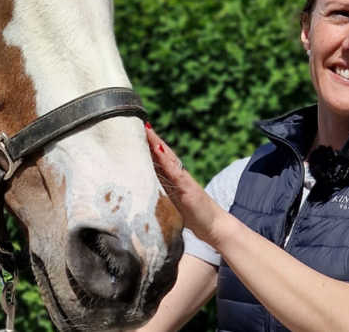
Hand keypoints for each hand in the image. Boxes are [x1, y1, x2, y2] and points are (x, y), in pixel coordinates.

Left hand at [145, 124, 227, 245]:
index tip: (134, 132)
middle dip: (149, 139)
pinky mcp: (188, 189)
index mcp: (172, 180)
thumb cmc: (193, 216)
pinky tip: (158, 149)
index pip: (157, 159)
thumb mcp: (171, 204)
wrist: (214, 227)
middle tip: (136, 122)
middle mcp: (178, 176)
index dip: (146, 146)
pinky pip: (174, 172)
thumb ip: (160, 195)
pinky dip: (165, 159)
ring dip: (156, 143)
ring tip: (146, 129)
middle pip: (161, 153)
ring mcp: (183, 180)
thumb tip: (142, 190)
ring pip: (167, 158)